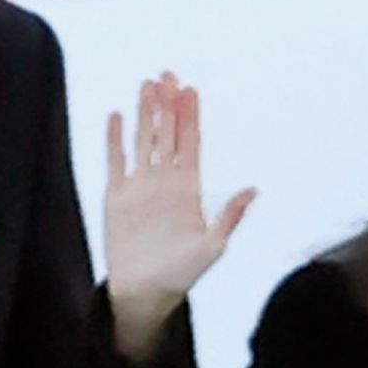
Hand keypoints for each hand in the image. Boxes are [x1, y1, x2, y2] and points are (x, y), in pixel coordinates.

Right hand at [103, 74, 254, 360]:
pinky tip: (115, 116)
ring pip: (143, 139)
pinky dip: (115, 138)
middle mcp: (165, 181)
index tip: (189, 89)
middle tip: (167, 74)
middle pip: (167, 132)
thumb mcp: (211, 247)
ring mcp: (140, 186)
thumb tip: (253, 190)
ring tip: (145, 85)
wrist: (144, 293)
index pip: (190, 142)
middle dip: (167, 104)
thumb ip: (229, 216)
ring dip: (144, 113)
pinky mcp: (117, 197)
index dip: (190, 116)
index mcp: (188, 188)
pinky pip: (115, 161)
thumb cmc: (181, 274)